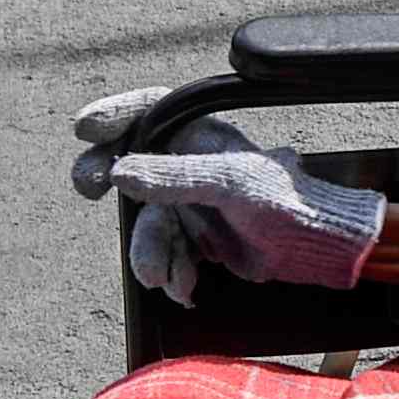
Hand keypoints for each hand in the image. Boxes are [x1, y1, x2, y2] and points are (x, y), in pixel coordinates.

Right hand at [72, 102, 388, 302]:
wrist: (314, 248)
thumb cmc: (284, 201)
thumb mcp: (228, 183)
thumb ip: (174, 177)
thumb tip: (122, 171)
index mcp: (201, 137)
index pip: (148, 112)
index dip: (114, 115)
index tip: (84, 130)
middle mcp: (190, 166)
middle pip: (132, 166)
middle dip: (108, 178)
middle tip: (88, 186)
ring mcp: (191, 204)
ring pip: (148, 222)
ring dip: (150, 251)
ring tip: (163, 276)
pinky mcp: (196, 239)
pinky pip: (166, 252)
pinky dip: (171, 271)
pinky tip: (185, 285)